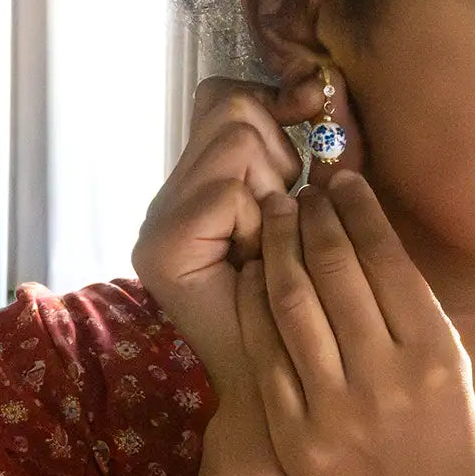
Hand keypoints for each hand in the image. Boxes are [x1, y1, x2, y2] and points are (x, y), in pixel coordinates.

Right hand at [131, 71, 363, 401]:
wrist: (294, 387)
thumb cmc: (316, 298)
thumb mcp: (312, 207)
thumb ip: (302, 150)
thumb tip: (312, 87)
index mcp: (201, 185)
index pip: (224, 96)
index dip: (274, 103)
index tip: (307, 130)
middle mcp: (169, 197)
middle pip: (231, 106)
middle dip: (280, 150)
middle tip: (285, 213)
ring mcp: (158, 222)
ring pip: (235, 138)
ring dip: (275, 185)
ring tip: (273, 240)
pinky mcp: (161, 249)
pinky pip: (232, 191)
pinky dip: (264, 221)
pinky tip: (261, 261)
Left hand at [236, 172, 474, 475]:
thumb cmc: (447, 431)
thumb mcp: (451, 360)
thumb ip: (412, 303)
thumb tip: (367, 233)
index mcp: (432, 348)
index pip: (386, 258)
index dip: (358, 210)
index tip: (341, 179)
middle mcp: (385, 373)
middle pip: (336, 272)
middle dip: (313, 219)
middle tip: (300, 190)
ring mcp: (335, 407)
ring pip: (293, 305)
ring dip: (278, 249)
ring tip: (272, 215)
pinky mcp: (296, 436)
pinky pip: (265, 356)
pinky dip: (254, 306)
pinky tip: (251, 273)